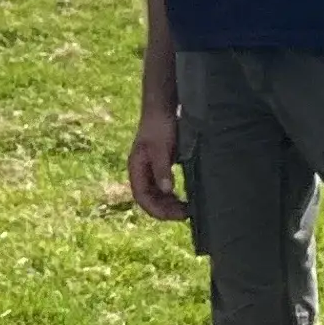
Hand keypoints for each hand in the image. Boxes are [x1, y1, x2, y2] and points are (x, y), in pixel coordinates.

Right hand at [123, 101, 186, 221]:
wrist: (162, 109)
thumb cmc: (159, 126)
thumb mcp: (160, 148)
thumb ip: (162, 169)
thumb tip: (167, 190)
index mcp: (136, 168)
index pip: (142, 197)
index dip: (156, 210)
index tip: (175, 215)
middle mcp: (141, 172)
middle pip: (150, 199)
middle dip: (165, 210)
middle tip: (186, 214)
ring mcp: (150, 171)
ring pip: (157, 196)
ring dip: (170, 205)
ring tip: (187, 209)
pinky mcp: (161, 168)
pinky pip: (164, 189)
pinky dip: (173, 196)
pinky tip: (185, 199)